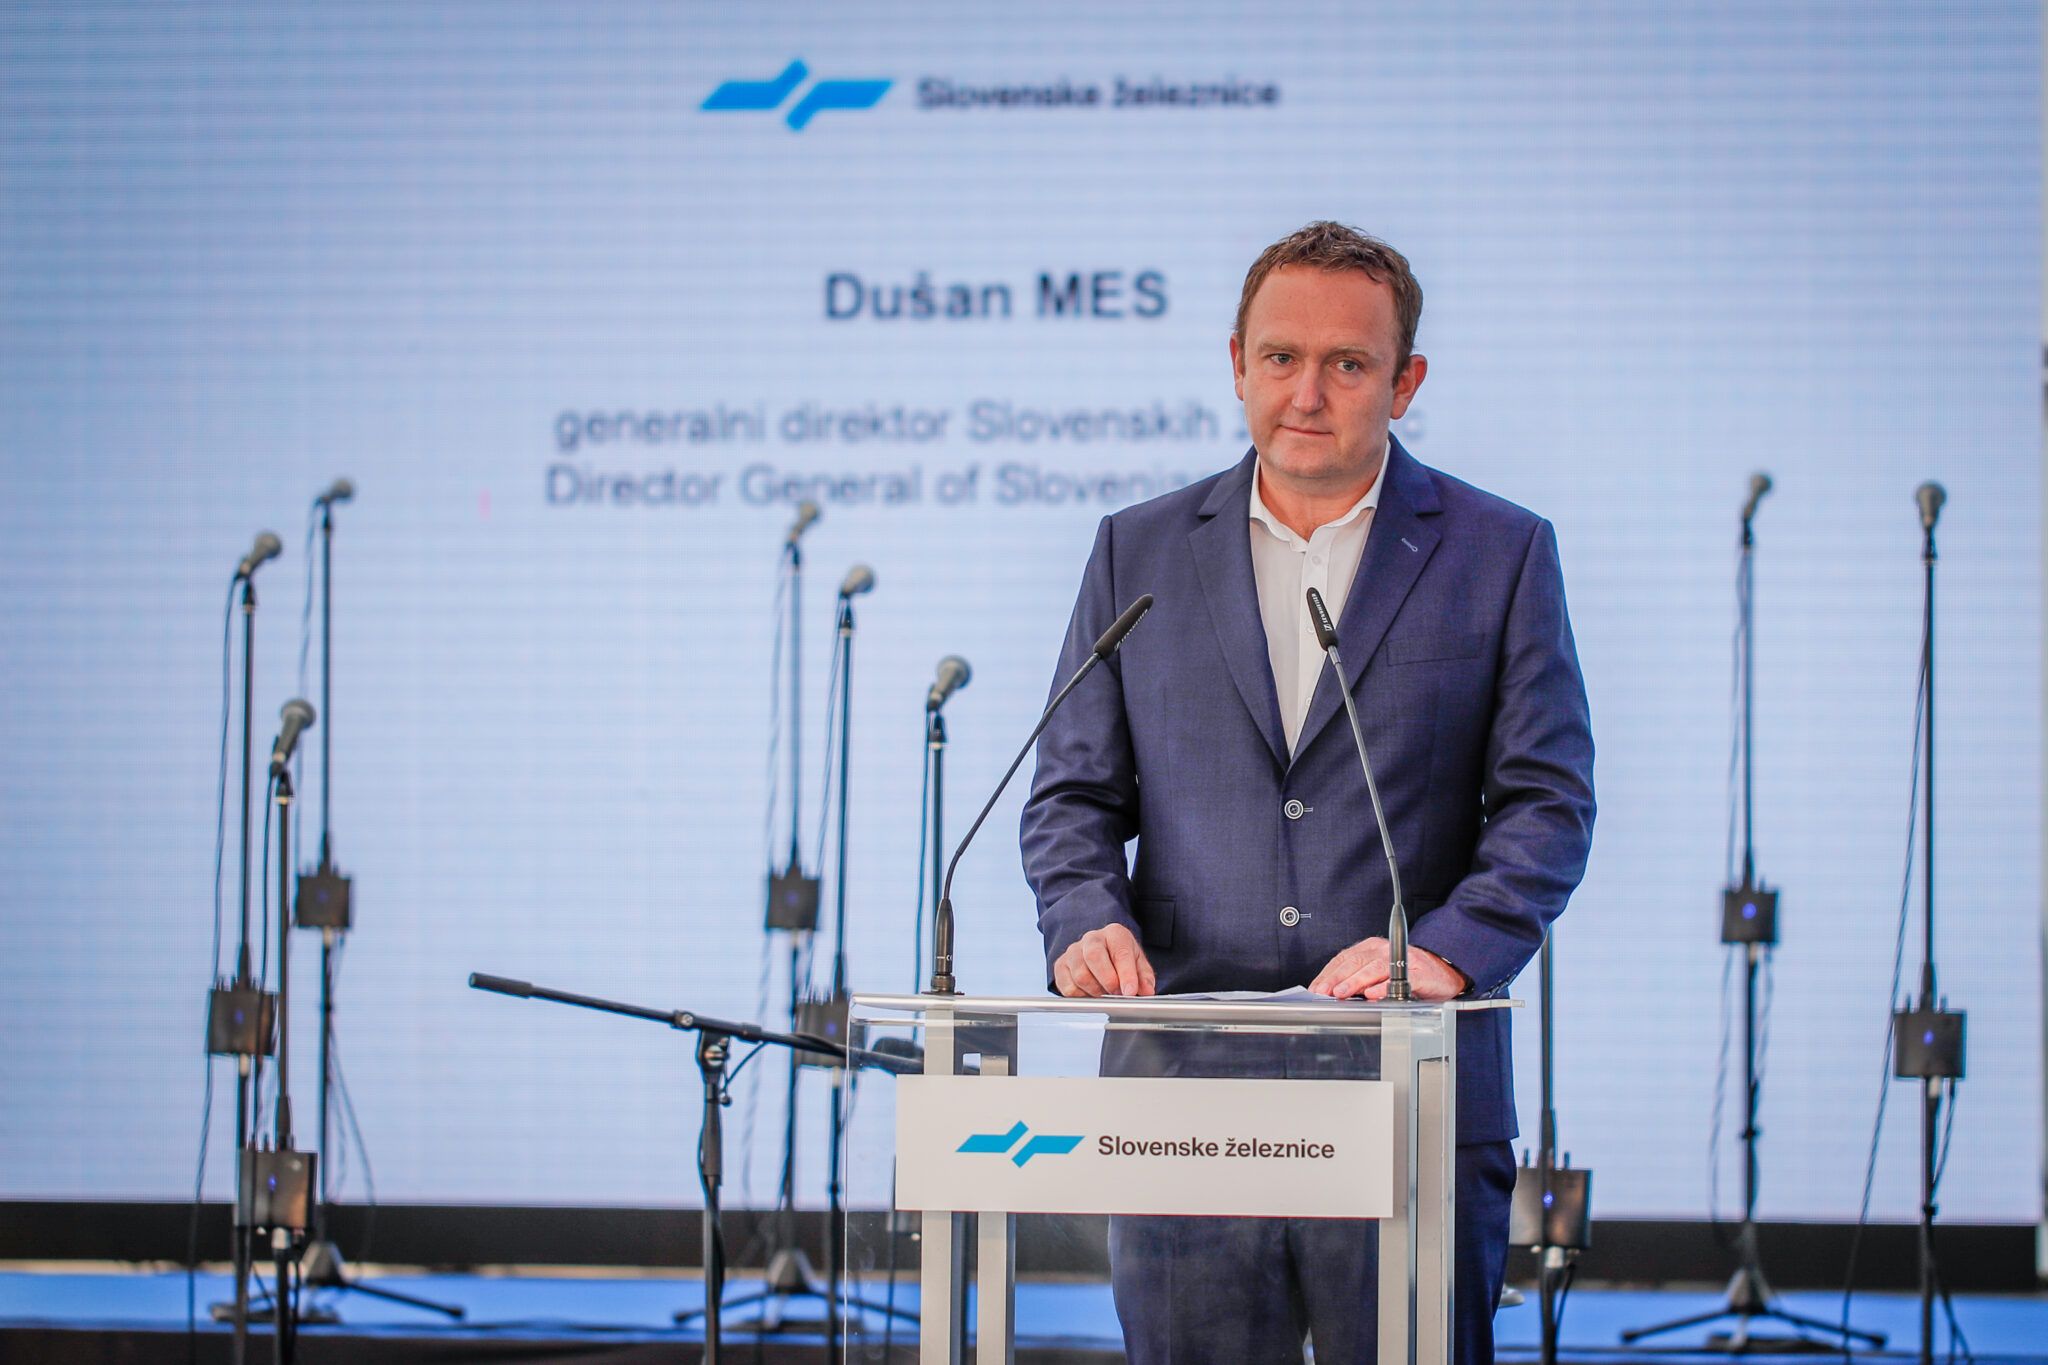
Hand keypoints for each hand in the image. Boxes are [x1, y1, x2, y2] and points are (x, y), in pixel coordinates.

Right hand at [1053, 922, 1156, 997]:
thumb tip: (1147, 991)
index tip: (1130, 991)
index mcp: (1114, 933)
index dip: (1126, 974)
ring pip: (1080, 975)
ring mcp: (1073, 951)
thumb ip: (1144, 977)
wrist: (1101, 952)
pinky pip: (1068, 987)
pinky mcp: (1061, 966)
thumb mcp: (1138, 962)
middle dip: (1108, 981)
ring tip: (1106, 994)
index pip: (1120, 951)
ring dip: (1096, 991)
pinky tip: (1091, 994)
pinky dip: (1082, 996)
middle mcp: (1091, 938)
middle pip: (1094, 957)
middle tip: (1118, 995)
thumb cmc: (1119, 956)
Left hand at [1309, 937, 1466, 1000]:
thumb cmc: (1408, 973)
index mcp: (1372, 948)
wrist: (1444, 972)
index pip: (1344, 959)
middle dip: (1337, 978)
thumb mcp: (1378, 973)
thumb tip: (1332, 991)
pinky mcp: (1420, 974)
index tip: (1316, 988)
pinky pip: (1400, 979)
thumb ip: (1357, 979)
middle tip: (1324, 992)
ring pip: (1374, 968)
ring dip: (1356, 981)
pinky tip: (1373, 994)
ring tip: (1342, 992)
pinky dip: (1385, 986)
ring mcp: (1403, 960)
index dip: (1329, 974)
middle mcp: (1385, 950)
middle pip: (1356, 961)